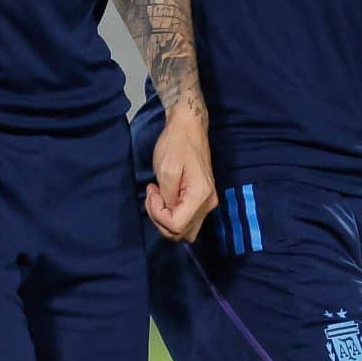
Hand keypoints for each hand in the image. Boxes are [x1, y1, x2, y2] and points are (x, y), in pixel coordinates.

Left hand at [146, 108, 216, 242]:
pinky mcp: (203, 199)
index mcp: (201, 196)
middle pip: (181, 233)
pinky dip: (172, 214)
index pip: (176, 225)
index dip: (158, 214)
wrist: (189, 127)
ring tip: (158, 196)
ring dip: (166, 219)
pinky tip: (165, 197)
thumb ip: (167, 198)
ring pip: (184, 230)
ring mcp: (208, 202)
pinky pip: (186, 219)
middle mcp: (209, 203)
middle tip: (153, 195)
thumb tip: (167, 212)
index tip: (152, 192)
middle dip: (160, 219)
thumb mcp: (166, 170)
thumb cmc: (176, 144)